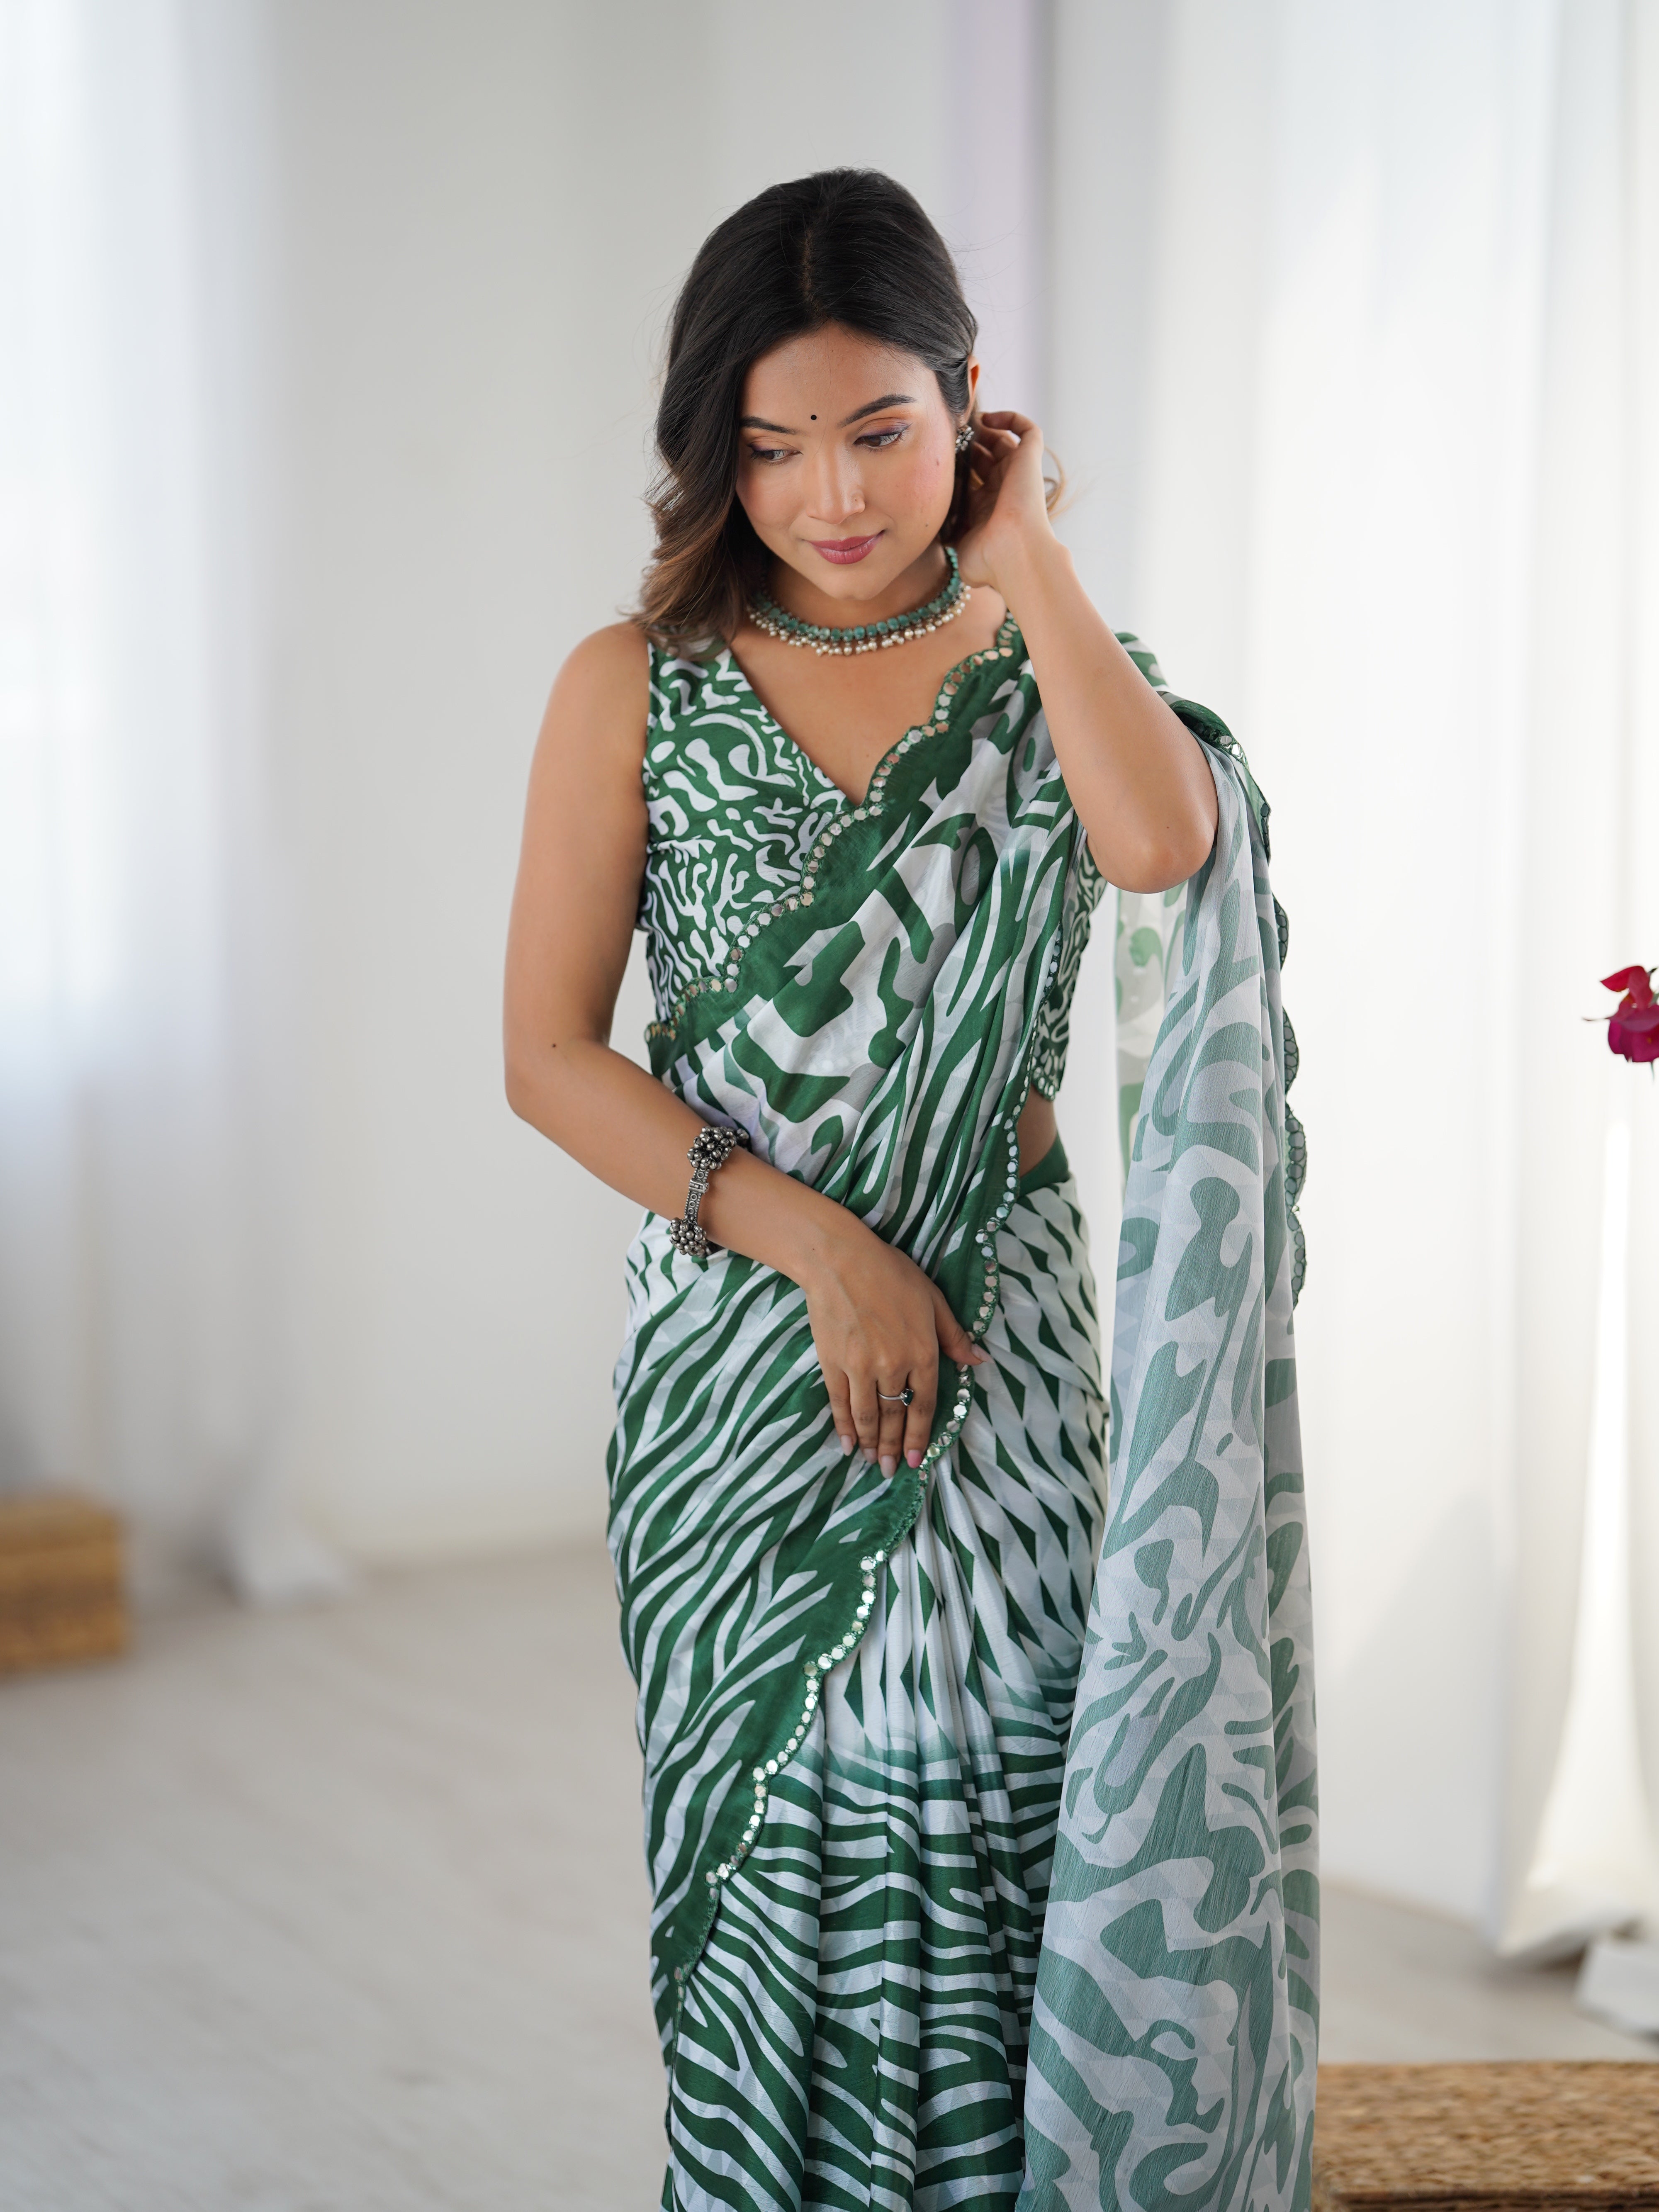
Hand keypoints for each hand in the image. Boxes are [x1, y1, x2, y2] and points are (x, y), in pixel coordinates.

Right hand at [798, 1216, 988, 1476]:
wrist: (840, 1259)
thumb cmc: (891, 1273)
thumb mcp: (933, 1300)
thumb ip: (954, 1336)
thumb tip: (979, 1361)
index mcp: (922, 1352)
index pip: (925, 1404)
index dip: (921, 1436)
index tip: (919, 1459)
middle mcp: (893, 1366)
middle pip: (896, 1416)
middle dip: (895, 1447)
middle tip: (894, 1471)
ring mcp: (860, 1367)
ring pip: (869, 1415)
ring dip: (873, 1444)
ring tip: (874, 1463)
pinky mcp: (833, 1363)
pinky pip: (840, 1403)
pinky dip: (845, 1426)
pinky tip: (849, 1444)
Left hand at [954, 410, 1056, 600]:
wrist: (1013, 555)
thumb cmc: (987, 560)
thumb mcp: (957, 546)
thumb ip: (947, 532)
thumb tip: (936, 528)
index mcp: (987, 508)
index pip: (973, 478)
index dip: (957, 465)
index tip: (937, 455)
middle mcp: (1002, 489)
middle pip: (987, 457)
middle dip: (968, 444)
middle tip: (949, 435)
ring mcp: (1017, 475)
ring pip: (1004, 441)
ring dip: (984, 429)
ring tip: (964, 422)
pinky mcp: (1030, 461)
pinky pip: (1027, 430)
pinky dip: (1011, 418)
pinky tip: (987, 418)